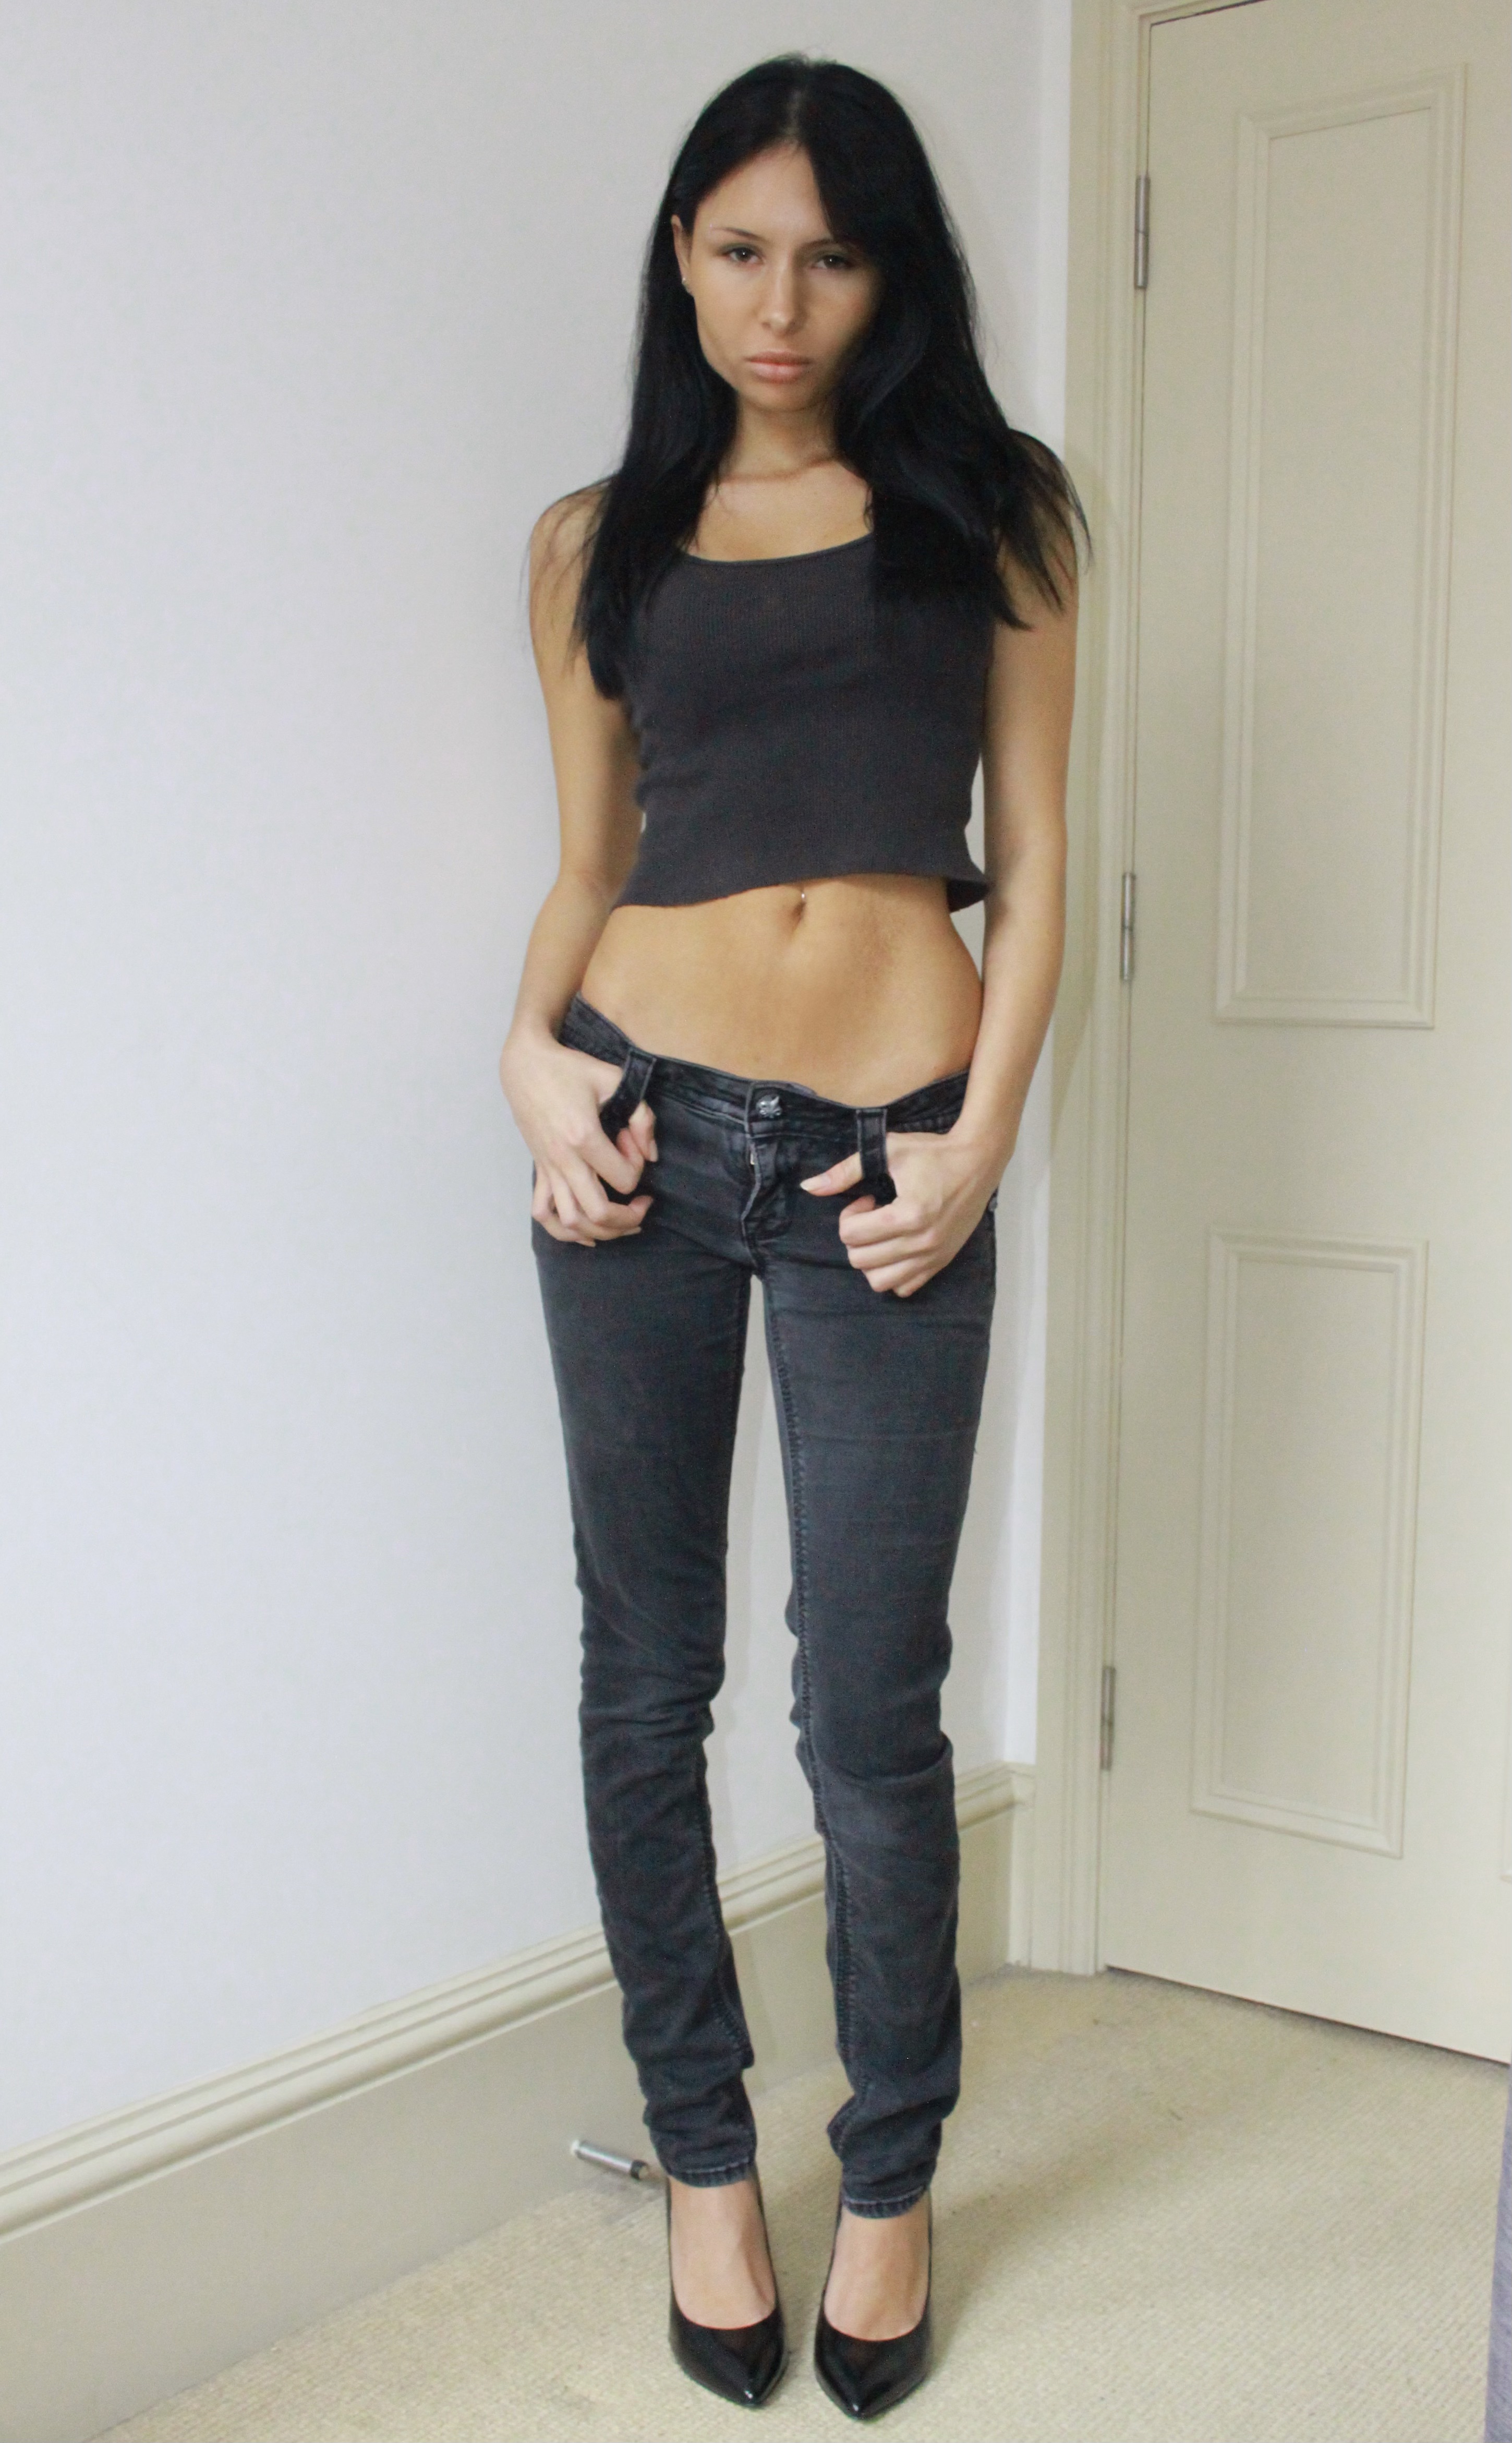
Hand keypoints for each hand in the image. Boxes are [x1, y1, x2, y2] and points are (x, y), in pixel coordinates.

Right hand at [499, 1028, 657, 1244]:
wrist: (526, 1065)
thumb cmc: (571, 1069)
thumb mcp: (615, 1079)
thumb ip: (642, 1116)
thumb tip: (652, 1155)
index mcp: (584, 1137)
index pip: (624, 1178)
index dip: (639, 1169)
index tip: (635, 1146)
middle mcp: (564, 1160)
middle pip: (599, 1213)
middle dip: (628, 1218)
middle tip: (643, 1205)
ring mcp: (548, 1169)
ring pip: (571, 1222)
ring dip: (601, 1231)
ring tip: (622, 1223)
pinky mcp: (539, 1170)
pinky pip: (543, 1213)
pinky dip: (564, 1231)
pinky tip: (586, 1233)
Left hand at [800, 1127, 1002, 1296]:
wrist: (978, 1161)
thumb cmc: (934, 1153)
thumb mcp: (888, 1151)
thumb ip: (846, 1170)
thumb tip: (809, 1187)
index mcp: (908, 1215)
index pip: (851, 1235)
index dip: (850, 1214)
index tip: (868, 1198)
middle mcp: (921, 1242)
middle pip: (860, 1260)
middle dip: (857, 1236)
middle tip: (873, 1214)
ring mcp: (933, 1257)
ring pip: (879, 1281)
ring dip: (871, 1259)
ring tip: (883, 1234)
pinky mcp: (941, 1263)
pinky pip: (904, 1288)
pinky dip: (892, 1273)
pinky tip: (897, 1248)